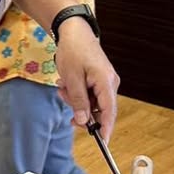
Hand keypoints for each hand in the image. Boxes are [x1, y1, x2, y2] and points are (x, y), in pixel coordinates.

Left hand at [53, 17, 119, 138]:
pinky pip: (90, 94)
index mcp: (106, 82)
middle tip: (65, 99)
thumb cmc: (73, 51)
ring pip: (92, 102)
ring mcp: (106, 81)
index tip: (102, 142)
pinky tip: (67, 84)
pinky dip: (78, 93)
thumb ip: (79, 102)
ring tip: (63, 87)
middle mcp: (110, 83)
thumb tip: (84, 121)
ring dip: (76, 100)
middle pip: (99, 109)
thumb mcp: (72, 79)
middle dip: (80, 109)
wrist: (74, 31)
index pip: (109, 112)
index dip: (106, 129)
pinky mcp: (99, 79)